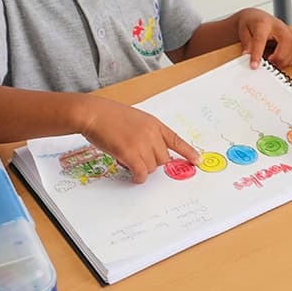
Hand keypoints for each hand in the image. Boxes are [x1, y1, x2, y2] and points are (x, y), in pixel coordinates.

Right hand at [79, 96, 198, 183]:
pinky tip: (133, 174)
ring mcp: (142, 143)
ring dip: (142, 168)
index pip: (176, 140)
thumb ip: (147, 134)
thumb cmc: (110, 117)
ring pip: (152, 167)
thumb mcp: (136, 120)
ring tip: (127, 158)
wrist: (94, 114)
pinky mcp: (130, 152)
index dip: (188, 152)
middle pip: (164, 159)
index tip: (197, 160)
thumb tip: (151, 154)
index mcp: (155, 124)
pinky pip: (141, 172)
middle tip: (137, 158)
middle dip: (152, 163)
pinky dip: (138, 176)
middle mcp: (152, 133)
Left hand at [235, 8, 291, 68]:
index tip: (254, 66)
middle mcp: (278, 26)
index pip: (261, 39)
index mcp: (263, 23)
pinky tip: (284, 60)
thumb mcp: (242, 31)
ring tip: (275, 63)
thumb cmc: (251, 23)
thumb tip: (247, 55)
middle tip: (269, 65)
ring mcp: (287, 31)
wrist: (257, 18)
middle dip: (279, 57)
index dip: (257, 54)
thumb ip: (246, 44)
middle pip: (286, 41)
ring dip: (286, 60)